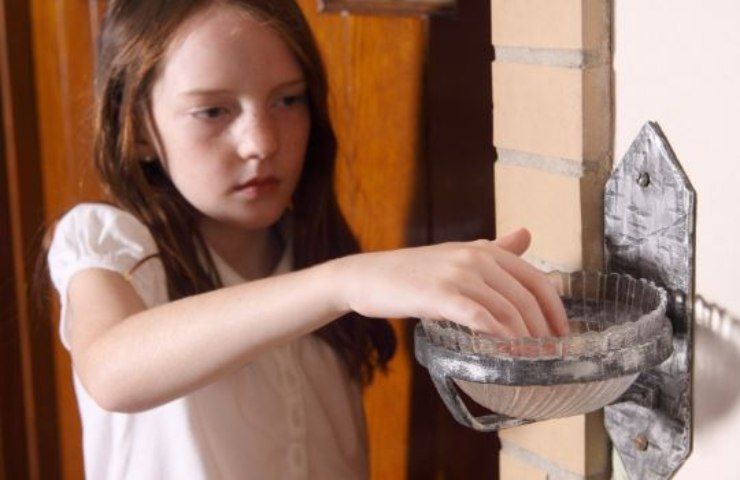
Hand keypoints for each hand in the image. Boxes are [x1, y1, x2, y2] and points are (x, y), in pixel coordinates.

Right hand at [335, 228, 568, 337]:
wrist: (367, 276)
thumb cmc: (413, 271)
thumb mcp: (457, 254)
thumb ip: (494, 248)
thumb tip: (526, 234)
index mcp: (484, 249)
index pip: (535, 279)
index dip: (554, 307)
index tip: (561, 332)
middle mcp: (475, 257)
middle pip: (525, 297)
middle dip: (543, 328)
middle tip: (548, 353)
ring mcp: (457, 275)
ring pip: (506, 309)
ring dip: (524, 338)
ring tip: (531, 359)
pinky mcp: (439, 295)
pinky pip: (479, 317)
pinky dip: (498, 335)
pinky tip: (505, 351)